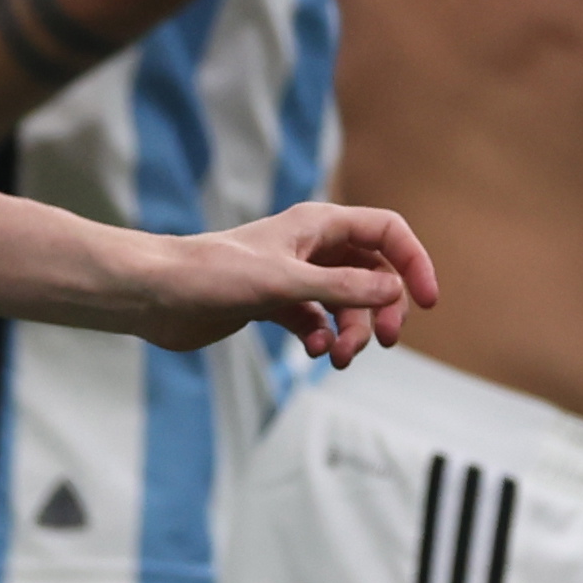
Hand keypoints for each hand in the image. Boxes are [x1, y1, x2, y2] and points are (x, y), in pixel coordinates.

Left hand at [132, 199, 438, 365]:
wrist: (154, 294)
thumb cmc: (211, 275)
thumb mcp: (285, 283)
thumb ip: (342, 287)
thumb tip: (394, 292)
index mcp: (318, 225)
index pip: (387, 232)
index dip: (413, 262)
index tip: (427, 302)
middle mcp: (310, 246)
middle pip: (373, 272)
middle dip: (382, 308)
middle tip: (382, 341)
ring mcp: (293, 276)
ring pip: (346, 302)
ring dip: (351, 331)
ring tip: (337, 358)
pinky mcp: (273, 304)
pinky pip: (317, 320)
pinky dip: (322, 336)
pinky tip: (313, 352)